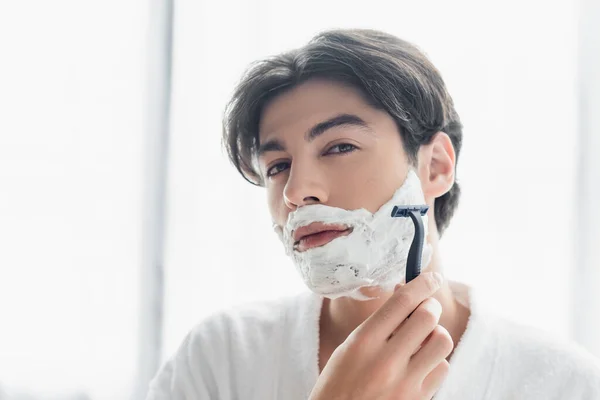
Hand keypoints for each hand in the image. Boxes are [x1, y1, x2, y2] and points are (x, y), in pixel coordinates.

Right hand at [309, 272, 452, 399]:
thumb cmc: (338, 384)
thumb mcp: (348, 348)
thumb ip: (377, 325)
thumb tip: (407, 295)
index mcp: (363, 342)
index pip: (402, 302)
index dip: (422, 283)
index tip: (431, 277)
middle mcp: (386, 360)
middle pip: (427, 316)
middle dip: (429, 306)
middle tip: (424, 309)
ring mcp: (405, 383)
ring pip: (442, 341)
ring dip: (436, 334)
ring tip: (423, 339)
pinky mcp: (419, 399)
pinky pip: (443, 368)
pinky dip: (436, 361)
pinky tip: (421, 363)